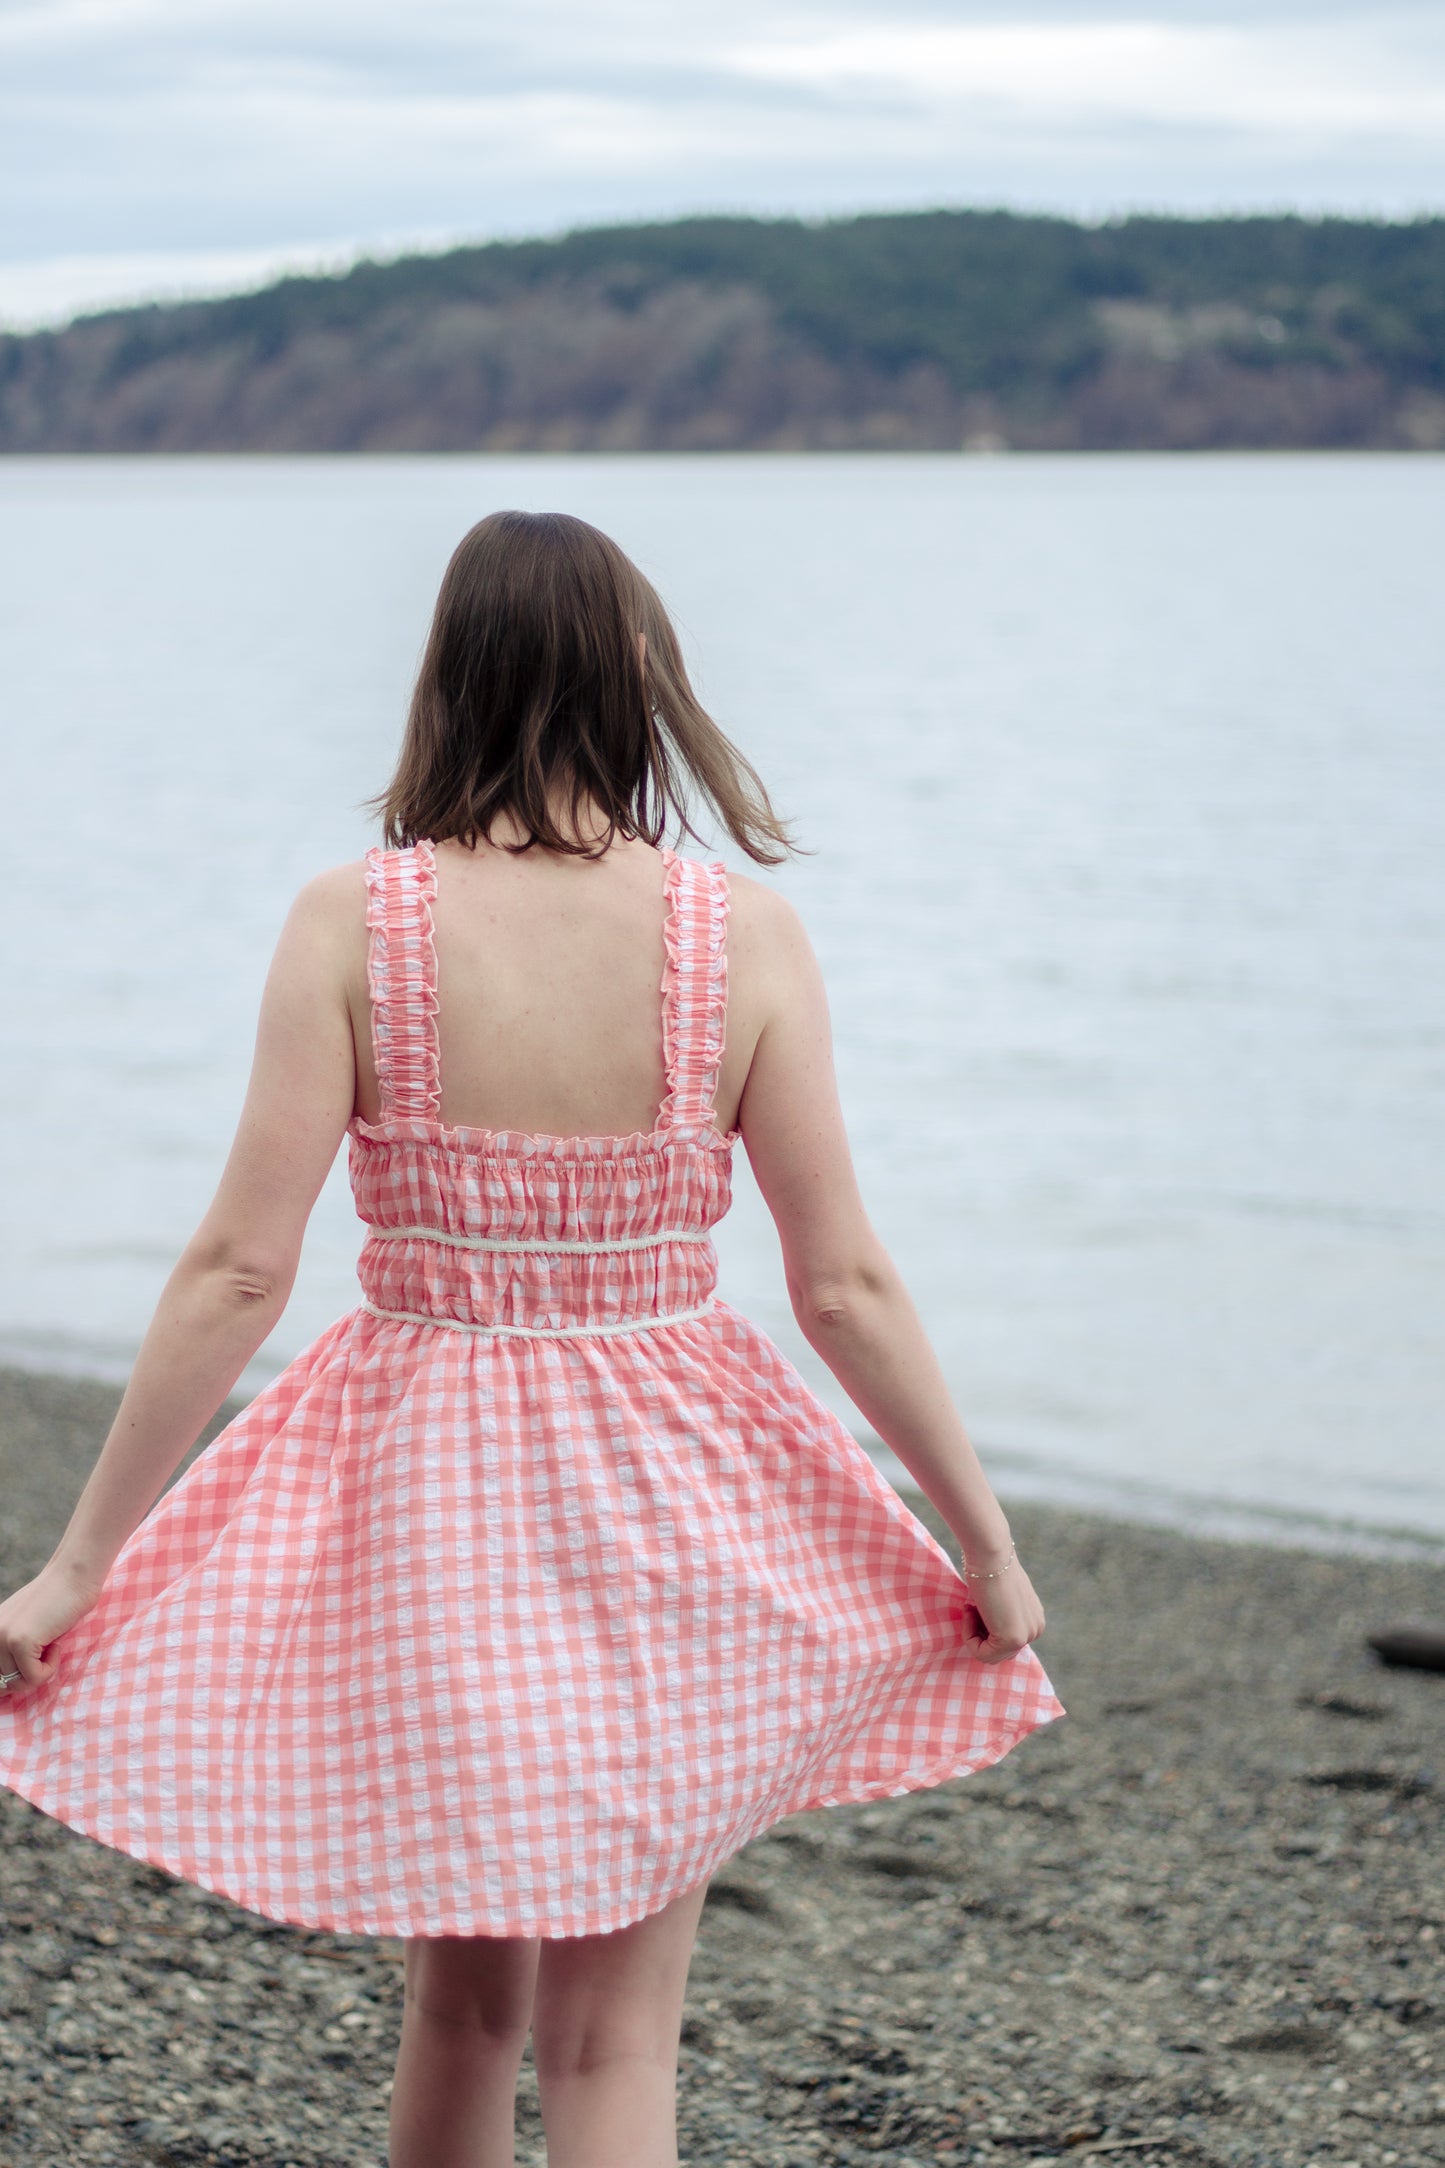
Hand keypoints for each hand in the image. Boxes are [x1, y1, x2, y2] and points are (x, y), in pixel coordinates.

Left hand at [0, 1561, 102, 1700]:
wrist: (75, 1576)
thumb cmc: (60, 1599)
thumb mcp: (29, 1624)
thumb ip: (16, 1647)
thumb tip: (9, 1685)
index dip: (12, 1679)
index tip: (33, 1666)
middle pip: (4, 1682)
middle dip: (28, 1675)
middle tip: (46, 1654)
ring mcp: (3, 1637)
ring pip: (17, 1683)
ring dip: (40, 1672)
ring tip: (52, 1646)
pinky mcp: (20, 1641)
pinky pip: (34, 1676)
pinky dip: (50, 1667)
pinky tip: (57, 1644)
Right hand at [957, 1556, 1045, 1663]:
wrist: (990, 1553)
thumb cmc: (988, 1567)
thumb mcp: (1000, 1597)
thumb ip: (1000, 1615)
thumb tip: (987, 1627)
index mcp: (1034, 1620)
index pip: (1004, 1642)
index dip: (982, 1626)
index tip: (976, 1604)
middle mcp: (1035, 1630)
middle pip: (998, 1652)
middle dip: (978, 1632)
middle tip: (972, 1606)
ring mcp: (1026, 1636)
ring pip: (989, 1656)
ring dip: (972, 1633)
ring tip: (970, 1606)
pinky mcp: (1013, 1639)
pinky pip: (982, 1654)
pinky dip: (968, 1636)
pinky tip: (970, 1610)